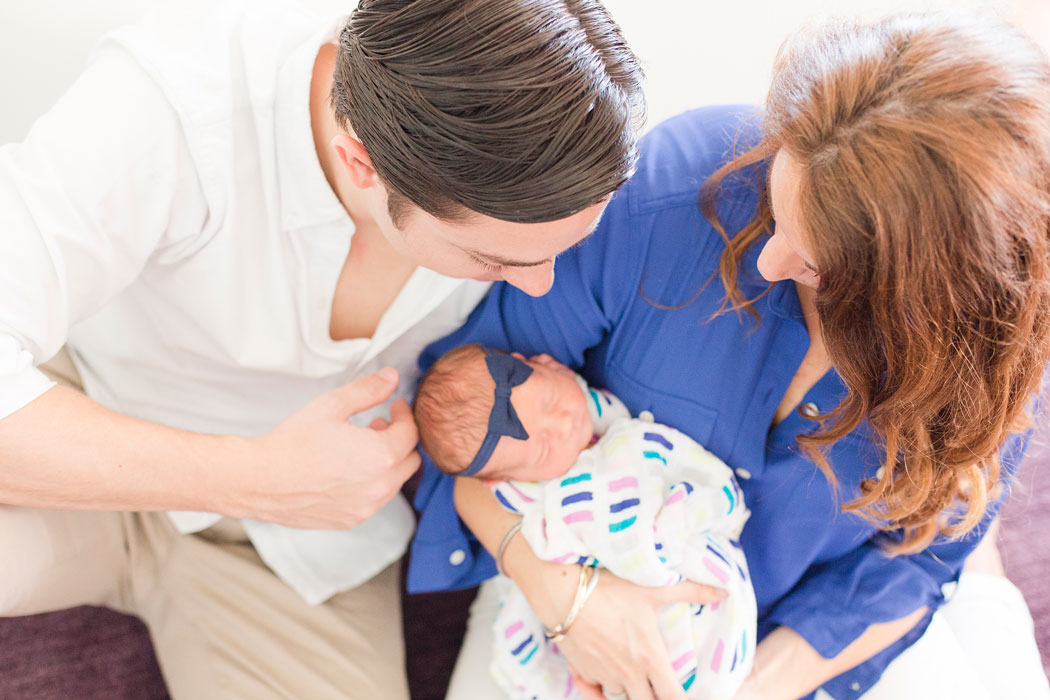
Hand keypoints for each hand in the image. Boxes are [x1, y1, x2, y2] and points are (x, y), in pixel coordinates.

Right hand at [232, 367, 419, 528]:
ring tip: (359, 447)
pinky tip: (346, 470)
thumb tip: (392, 377)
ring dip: (387, 463)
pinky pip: (373, 501)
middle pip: (410, 460)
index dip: (404, 415)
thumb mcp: (332, 405)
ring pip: (394, 483)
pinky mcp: (350, 520)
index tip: (393, 406)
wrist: (260, 479)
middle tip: (378, 425)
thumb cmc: (293, 441)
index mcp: (382, 455)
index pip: (411, 433)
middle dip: (400, 440)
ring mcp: (366, 507)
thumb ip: (368, 390)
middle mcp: (380, 486)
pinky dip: (370, 484)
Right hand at [536, 567, 726, 699]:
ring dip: (626, 690)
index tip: (682, 694)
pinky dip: (598, 685)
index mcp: (650, 659)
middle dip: (652, 698)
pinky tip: (600, 672)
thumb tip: (723, 592)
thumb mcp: (652, 589)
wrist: (563, 592)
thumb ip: (690, 591)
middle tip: (655, 685)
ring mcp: (603, 675)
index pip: (674, 698)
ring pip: (619, 696)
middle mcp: (628, 674)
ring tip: (629, 672)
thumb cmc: (610, 589)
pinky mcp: (582, 672)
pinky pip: (594, 689)